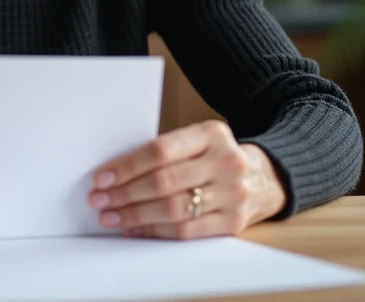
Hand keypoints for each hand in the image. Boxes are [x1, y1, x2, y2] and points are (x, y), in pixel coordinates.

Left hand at [87, 120, 287, 238]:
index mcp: (212, 133)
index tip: (102, 177)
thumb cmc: (215, 156)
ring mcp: (233, 193)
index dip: (127, 166)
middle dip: (125, 193)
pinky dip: (156, 232)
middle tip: (99, 200)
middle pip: (164, 182)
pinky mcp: (234, 222)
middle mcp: (226, 161)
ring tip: (111, 217)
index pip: (160, 150)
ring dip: (135, 216)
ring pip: (173, 209)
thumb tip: (114, 174)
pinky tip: (136, 229)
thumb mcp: (198, 140)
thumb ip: (164, 151)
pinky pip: (187, 231)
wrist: (265, 176)